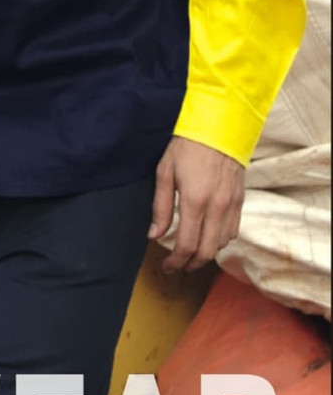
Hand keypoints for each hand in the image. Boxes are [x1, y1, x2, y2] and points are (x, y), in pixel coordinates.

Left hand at [149, 135, 244, 273]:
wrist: (219, 127)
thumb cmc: (187, 146)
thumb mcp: (165, 172)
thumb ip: (160, 207)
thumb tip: (153, 236)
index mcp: (195, 201)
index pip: (187, 245)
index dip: (176, 262)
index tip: (167, 267)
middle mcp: (217, 207)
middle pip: (206, 252)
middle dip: (191, 265)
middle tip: (178, 266)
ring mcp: (232, 205)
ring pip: (221, 244)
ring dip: (205, 253)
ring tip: (190, 253)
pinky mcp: (240, 201)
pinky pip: (233, 231)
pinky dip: (219, 240)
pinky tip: (207, 236)